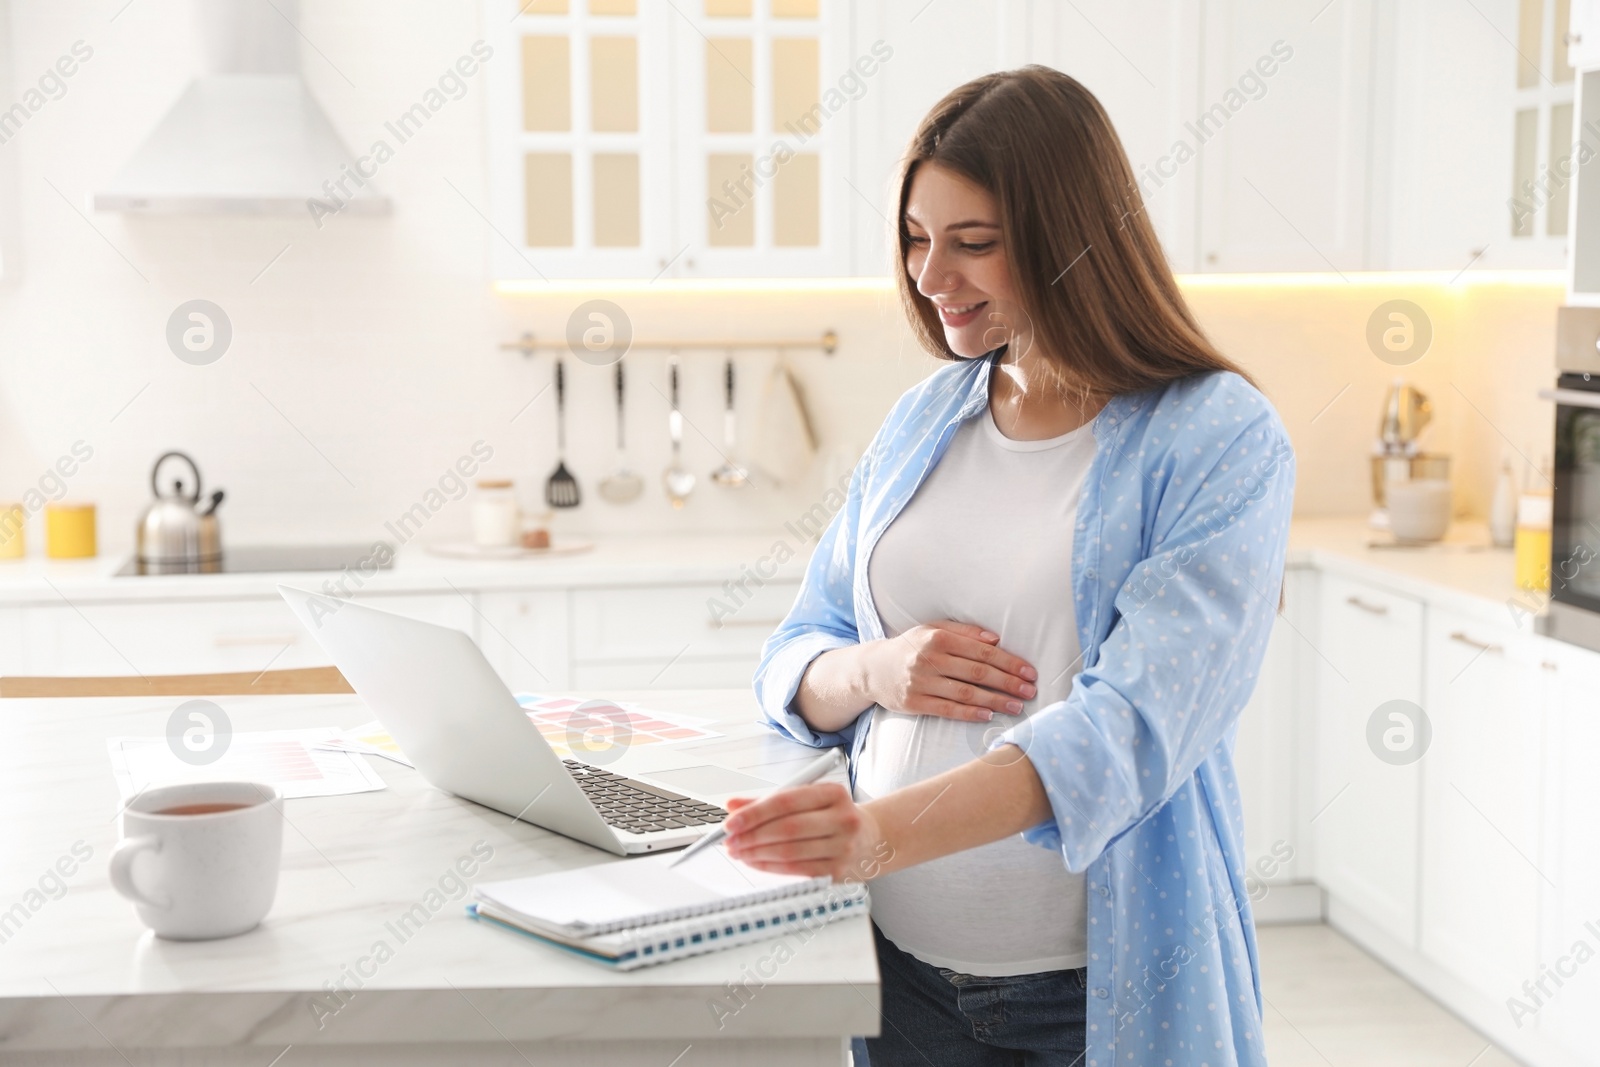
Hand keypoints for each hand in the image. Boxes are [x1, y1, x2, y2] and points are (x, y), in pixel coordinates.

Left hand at [722, 783, 892, 881]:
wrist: (872, 840)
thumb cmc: (833, 817)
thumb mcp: (808, 801)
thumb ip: (769, 801)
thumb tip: (733, 805)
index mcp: (833, 793)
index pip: (786, 801)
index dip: (754, 812)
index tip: (731, 821)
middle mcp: (842, 818)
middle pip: (787, 828)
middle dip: (752, 836)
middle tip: (730, 840)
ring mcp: (843, 847)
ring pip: (790, 851)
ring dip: (757, 853)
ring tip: (739, 851)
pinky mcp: (839, 872)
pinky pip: (797, 870)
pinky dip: (771, 867)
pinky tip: (756, 862)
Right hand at [864, 621, 1036, 721]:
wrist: (872, 669)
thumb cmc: (911, 647)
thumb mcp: (932, 630)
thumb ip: (964, 631)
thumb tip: (996, 639)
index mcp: (937, 638)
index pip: (981, 651)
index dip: (1009, 662)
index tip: (1029, 672)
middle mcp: (928, 658)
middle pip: (977, 672)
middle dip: (1008, 682)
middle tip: (1030, 690)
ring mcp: (920, 682)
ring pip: (965, 693)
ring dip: (995, 701)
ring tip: (1017, 706)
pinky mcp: (914, 702)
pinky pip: (947, 709)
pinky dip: (970, 713)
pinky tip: (988, 715)